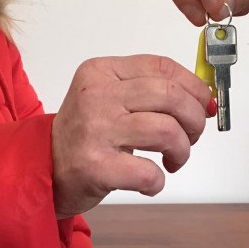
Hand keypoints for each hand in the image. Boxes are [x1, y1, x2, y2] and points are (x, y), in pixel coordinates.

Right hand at [51, 55, 212, 218]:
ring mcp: (94, 130)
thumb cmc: (87, 133)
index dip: (194, 86)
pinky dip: (159, 181)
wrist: (43, 167)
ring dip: (182, 150)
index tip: (203, 103)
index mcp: (102, 72)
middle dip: (194, 119)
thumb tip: (205, 101)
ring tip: (172, 159)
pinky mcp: (94, 166)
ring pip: (166, 131)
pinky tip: (149, 180)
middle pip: (170, 95)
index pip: (162, 66)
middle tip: (191, 136)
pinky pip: (148, 171)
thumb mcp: (112, 98)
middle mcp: (96, 96)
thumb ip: (153, 93)